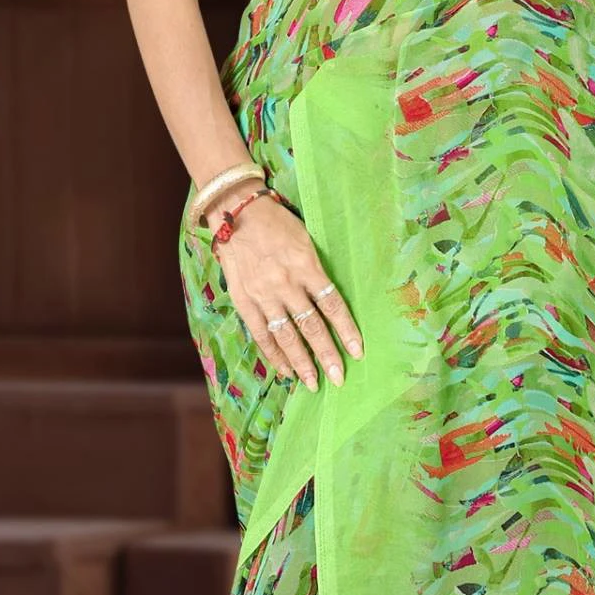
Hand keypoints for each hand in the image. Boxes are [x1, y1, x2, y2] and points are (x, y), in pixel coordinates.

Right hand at [211, 193, 363, 389]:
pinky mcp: (244, 301)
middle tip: (338, 378)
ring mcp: (263, 294)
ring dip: (301, 362)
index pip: (332, 304)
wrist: (236, 212)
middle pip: (311, 326)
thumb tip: (331, 304)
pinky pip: (261, 334)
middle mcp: (286, 283)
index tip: (358, 352)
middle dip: (326, 355)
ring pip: (286, 336)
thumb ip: (317, 272)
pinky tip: (286, 370)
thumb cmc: (278, 224)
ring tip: (313, 382)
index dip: (346, 330)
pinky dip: (274, 354)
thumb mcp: (306, 240)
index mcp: (307, 265)